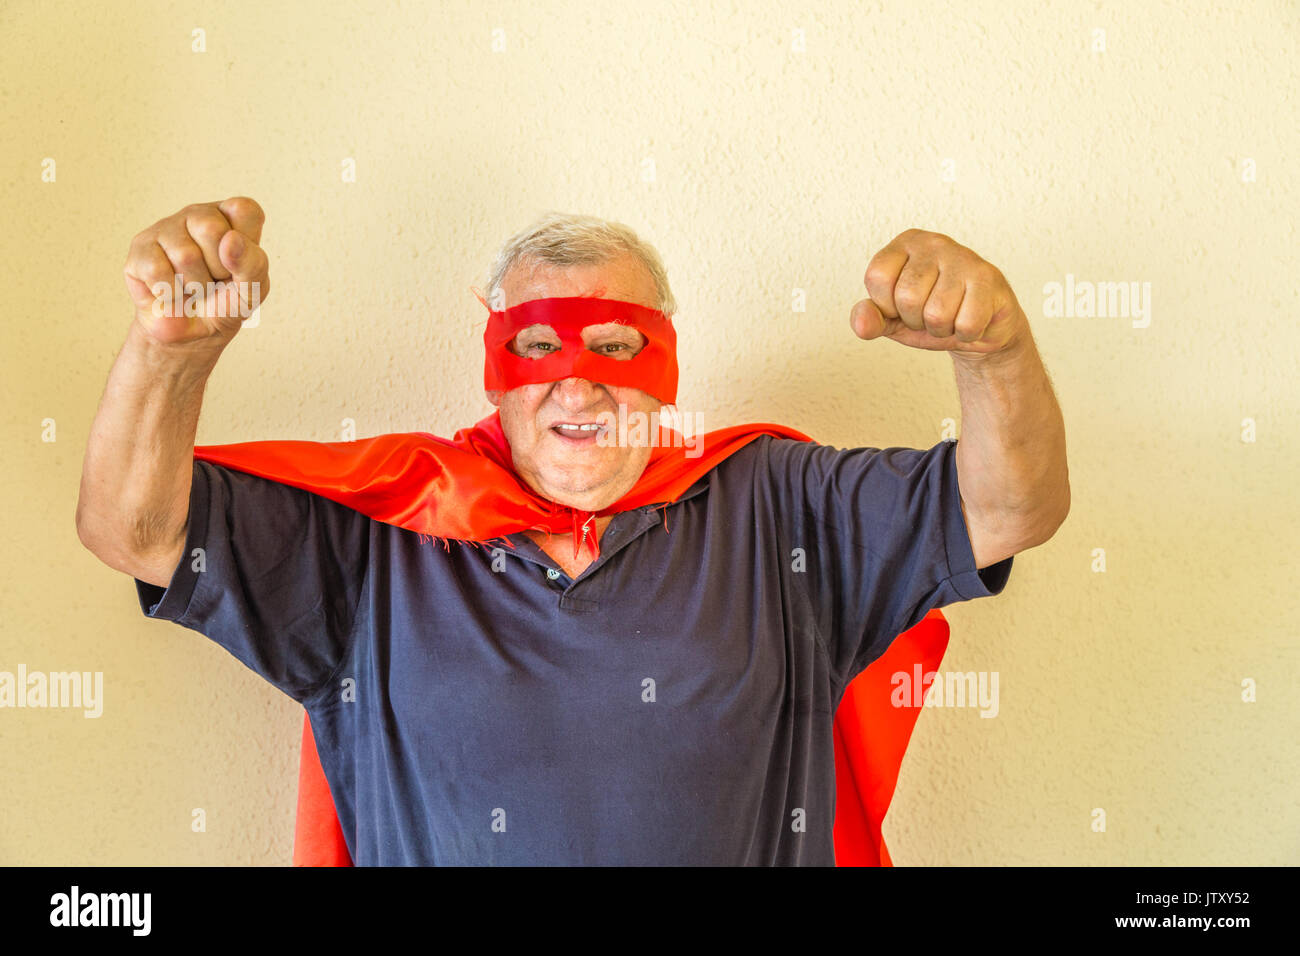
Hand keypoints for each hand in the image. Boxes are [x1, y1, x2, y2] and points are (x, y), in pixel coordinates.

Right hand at [123, 197, 268, 346]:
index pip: (245, 210)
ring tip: (193, 287)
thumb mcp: (253, 289)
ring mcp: (166, 228)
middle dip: (218, 269)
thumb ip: (253, 264)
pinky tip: (172, 291)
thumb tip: (231, 239)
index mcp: (232, 218)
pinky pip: (157, 270)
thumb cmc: (225, 302)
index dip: (246, 246)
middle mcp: (198, 214)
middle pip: (212, 229)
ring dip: (194, 285)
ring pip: (185, 255)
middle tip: (215, 279)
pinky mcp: (140, 248)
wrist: (193, 333)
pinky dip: (170, 293)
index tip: (239, 265)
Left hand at [850, 229, 1026, 356]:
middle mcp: (933, 242)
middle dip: (917, 320)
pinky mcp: (988, 277)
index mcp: (904, 245)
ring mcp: (963, 256)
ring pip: (937, 313)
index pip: (877, 276)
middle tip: (930, 313)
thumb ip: (870, 319)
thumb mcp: (893, 319)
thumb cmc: (930, 315)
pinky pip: (966, 323)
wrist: (979, 328)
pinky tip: (970, 318)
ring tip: (951, 316)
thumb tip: (862, 325)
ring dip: (942, 329)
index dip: (887, 304)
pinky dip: (966, 333)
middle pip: (907, 297)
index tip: (901, 305)